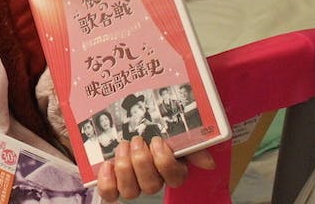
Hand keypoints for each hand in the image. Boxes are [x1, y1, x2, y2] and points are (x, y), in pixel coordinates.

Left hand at [96, 136, 214, 201]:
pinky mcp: (112, 181)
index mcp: (172, 170)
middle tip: (137, 140)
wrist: (129, 121)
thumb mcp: (175, 131)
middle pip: (152, 186)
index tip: (158, 141)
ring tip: (124, 146)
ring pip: (131, 192)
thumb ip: (192, 144)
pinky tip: (108, 164)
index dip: (165, 162)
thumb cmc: (155, 127)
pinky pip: (110, 193)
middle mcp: (153, 180)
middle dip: (142, 162)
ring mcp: (132, 183)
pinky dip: (107, 181)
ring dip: (126, 168)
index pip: (175, 179)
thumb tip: (207, 163)